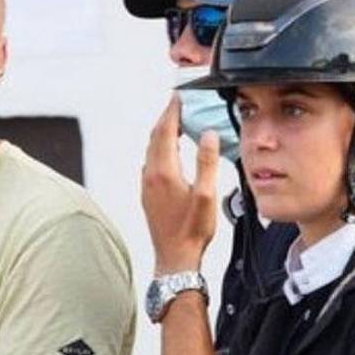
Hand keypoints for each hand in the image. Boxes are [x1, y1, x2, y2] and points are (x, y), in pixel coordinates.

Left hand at [141, 95, 218, 273]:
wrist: (175, 258)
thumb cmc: (192, 231)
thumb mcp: (206, 195)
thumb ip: (206, 162)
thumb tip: (207, 135)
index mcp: (164, 172)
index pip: (166, 131)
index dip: (172, 111)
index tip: (178, 97)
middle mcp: (150, 176)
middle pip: (155, 137)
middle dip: (166, 118)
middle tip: (176, 104)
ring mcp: (146, 185)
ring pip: (151, 149)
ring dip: (161, 133)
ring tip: (174, 123)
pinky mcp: (147, 195)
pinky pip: (150, 162)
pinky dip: (159, 149)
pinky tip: (168, 153)